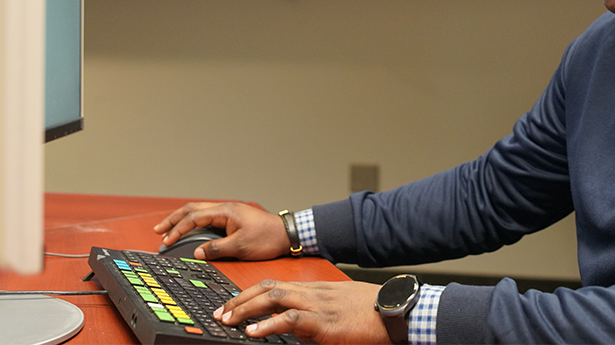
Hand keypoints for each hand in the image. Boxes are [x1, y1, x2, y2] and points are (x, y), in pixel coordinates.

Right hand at [153, 201, 289, 260]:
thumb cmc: (267, 238)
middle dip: (173, 220)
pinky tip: (190, 229)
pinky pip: (207, 217)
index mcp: (225, 211)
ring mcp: (228, 212)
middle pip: (192, 209)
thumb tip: (197, 253)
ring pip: (199, 211)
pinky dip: (194, 222)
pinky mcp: (232, 218)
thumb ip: (216, 249)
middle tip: (158, 231)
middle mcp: (225, 208)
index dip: (178, 229)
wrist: (286, 234)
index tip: (166, 241)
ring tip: (168, 230)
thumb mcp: (240, 247)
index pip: (194, 217)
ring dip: (182, 220)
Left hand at [215, 279, 391, 344]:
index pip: (274, 284)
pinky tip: (253, 332)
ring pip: (273, 298)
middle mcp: (311, 292)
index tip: (232, 302)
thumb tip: (298, 324)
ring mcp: (316, 305)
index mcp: (314, 289)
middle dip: (240, 299)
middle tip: (221, 312)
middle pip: (267, 287)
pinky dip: (268, 324)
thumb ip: (317, 310)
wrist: (393, 310)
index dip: (249, 292)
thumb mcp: (339, 306)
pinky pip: (290, 319)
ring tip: (228, 320)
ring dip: (246, 309)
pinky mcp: (323, 322)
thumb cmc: (371, 311)